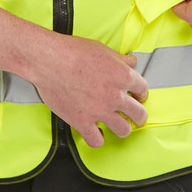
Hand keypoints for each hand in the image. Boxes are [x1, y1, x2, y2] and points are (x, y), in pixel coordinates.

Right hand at [29, 34, 148, 148]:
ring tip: (117, 125)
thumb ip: (120, 59)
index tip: (137, 96)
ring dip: (122, 128)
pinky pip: (97, 141)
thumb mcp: (102, 49)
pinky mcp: (82, 122)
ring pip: (123, 130)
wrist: (49, 60)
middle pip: (139, 114)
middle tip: (135, 116)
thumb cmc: (73, 51)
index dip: (140, 93)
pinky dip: (98, 138)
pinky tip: (95, 131)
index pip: (143, 90)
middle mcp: (115, 96)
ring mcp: (100, 111)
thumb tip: (131, 62)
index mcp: (123, 76)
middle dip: (138, 115)